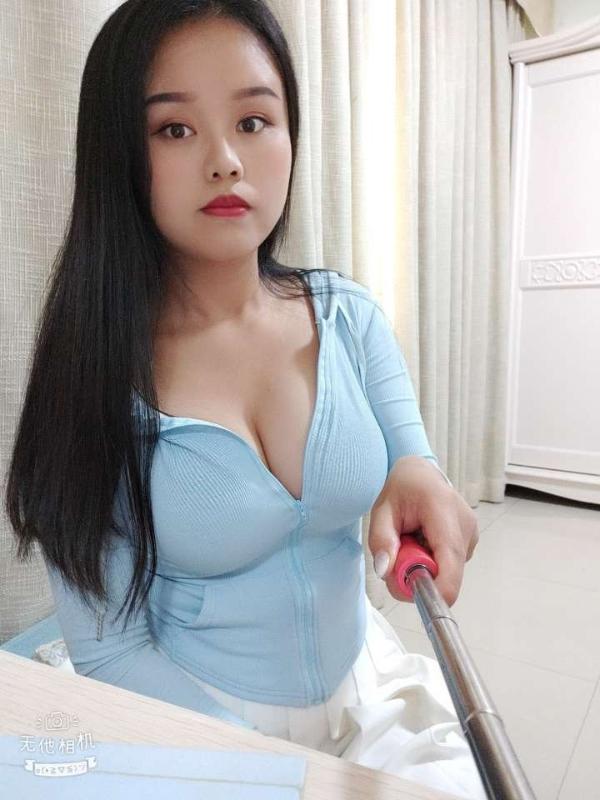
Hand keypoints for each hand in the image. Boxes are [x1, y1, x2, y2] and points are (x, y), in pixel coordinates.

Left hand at [367, 456, 478, 606]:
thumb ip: (381, 539)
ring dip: (423, 567)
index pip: (450, 557)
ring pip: (446, 572)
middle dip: (418, 576)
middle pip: (447, 572)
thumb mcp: (381, 509)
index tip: (416, 597)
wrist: (421, 474)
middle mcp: (465, 524)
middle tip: (397, 556)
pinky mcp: (470, 542)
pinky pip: (448, 566)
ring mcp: (471, 534)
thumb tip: (386, 570)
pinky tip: (424, 542)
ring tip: (412, 540)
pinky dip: (431, 563)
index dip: (439, 587)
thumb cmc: (402, 489)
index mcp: (443, 509)